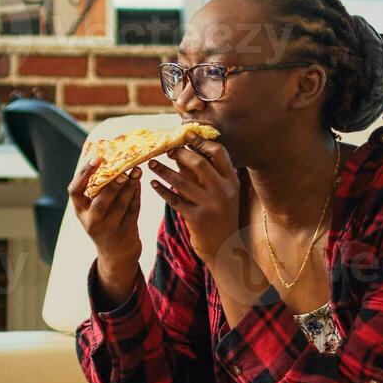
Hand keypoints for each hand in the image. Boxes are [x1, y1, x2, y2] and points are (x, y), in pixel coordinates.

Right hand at [68, 151, 142, 267]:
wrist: (116, 253)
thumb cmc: (102, 221)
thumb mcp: (91, 208)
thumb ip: (95, 188)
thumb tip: (104, 155)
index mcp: (80, 211)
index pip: (75, 191)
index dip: (84, 174)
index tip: (96, 159)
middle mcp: (92, 221)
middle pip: (101, 201)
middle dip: (113, 184)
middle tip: (123, 169)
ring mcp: (110, 228)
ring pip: (121, 205)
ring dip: (130, 186)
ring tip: (136, 170)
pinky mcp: (126, 230)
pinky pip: (133, 210)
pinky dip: (137, 195)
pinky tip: (139, 182)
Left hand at [143, 134, 241, 265]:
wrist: (225, 247)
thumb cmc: (219, 215)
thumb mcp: (221, 193)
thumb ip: (207, 174)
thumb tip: (184, 151)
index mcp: (231, 180)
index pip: (219, 153)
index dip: (201, 141)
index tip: (186, 135)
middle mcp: (223, 191)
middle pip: (200, 164)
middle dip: (181, 154)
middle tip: (166, 149)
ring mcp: (211, 205)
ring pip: (182, 182)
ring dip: (164, 171)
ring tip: (151, 163)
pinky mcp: (197, 219)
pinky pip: (175, 200)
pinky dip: (162, 191)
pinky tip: (153, 184)